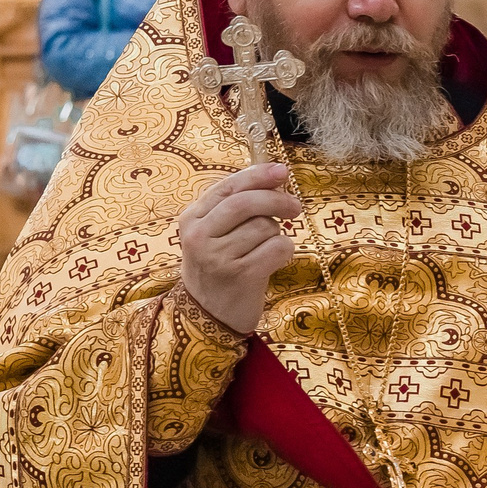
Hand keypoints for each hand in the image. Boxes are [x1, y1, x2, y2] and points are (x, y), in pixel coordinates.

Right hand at [177, 163, 301, 334]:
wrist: (206, 316)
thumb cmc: (217, 268)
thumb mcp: (211, 234)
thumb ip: (233, 206)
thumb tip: (274, 178)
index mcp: (191, 219)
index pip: (227, 187)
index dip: (258, 175)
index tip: (282, 171)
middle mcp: (200, 236)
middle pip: (247, 203)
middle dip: (276, 200)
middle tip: (295, 206)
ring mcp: (219, 257)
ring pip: (265, 227)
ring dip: (277, 233)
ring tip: (266, 248)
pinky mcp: (241, 275)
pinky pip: (277, 248)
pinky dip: (284, 251)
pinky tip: (273, 261)